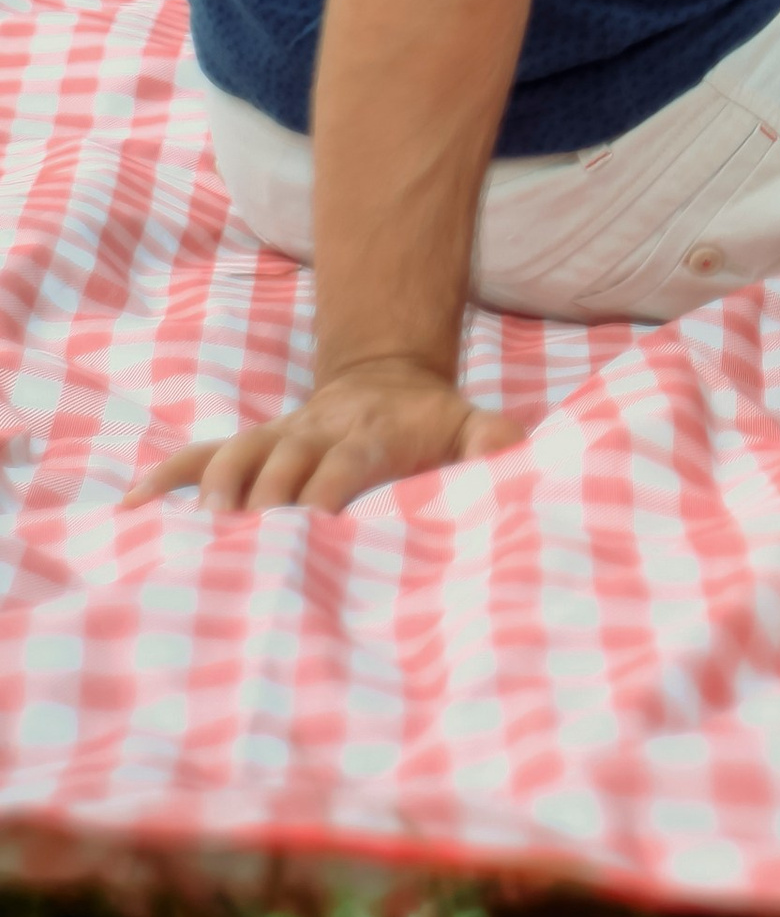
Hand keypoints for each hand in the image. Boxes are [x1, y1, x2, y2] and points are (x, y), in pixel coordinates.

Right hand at [124, 354, 526, 514]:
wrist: (388, 378)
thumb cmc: (431, 422)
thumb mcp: (469, 425)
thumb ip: (491, 440)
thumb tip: (512, 451)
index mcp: (369, 435)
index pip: (345, 462)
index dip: (329, 488)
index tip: (315, 523)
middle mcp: (315, 432)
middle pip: (282, 460)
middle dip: (263, 497)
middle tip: (238, 539)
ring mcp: (278, 437)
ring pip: (237, 453)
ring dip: (213, 485)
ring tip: (191, 526)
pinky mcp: (251, 445)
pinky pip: (202, 455)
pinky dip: (166, 478)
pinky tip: (130, 509)